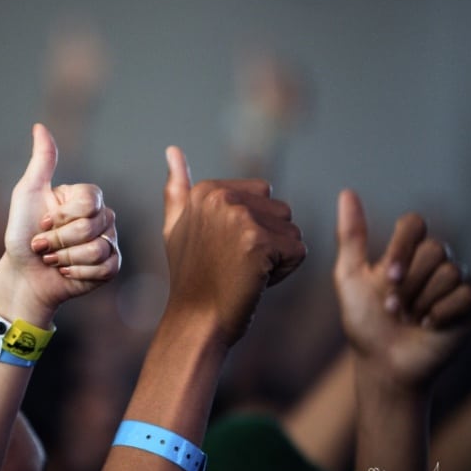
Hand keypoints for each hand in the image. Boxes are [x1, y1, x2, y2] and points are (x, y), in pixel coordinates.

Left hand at [0, 123, 118, 323]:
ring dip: (65, 258)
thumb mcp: (27, 194)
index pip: (90, 199)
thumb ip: (41, 162)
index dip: (62, 216)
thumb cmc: (22, 234)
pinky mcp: (111, 266)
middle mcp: (102, 217)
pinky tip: (67, 271)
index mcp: (86, 197)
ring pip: (97, 249)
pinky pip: (105, 267)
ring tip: (53, 260)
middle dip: (58, 240)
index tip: (43, 222)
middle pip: (91, 225)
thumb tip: (39, 126)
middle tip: (43, 245)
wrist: (23, 274)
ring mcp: (109, 241)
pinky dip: (79, 272)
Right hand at [161, 146, 305, 345]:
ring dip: (278, 258)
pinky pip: (298, 252)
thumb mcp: (176, 227)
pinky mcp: (258, 243)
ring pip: (292, 231)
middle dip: (268, 241)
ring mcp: (239, 219)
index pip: (263, 195)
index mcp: (207, 190)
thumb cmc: (190, 278)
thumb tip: (172, 149)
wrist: (195, 321)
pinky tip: (256, 283)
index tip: (223, 250)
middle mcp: (221, 198)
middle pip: (280, 211)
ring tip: (245, 274)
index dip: (252, 227)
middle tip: (235, 265)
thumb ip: (177, 189)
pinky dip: (284, 273)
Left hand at [334, 189, 470, 389]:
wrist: (383, 361)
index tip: (386, 275)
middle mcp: (434, 262)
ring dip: (421, 301)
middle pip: (434, 249)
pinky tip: (428, 326)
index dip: (403, 246)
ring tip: (408, 317)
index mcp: (406, 251)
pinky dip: (441, 313)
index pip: (414, 224)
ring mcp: (455, 282)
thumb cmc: (364, 320)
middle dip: (409, 281)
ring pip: (451, 272)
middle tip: (392, 306)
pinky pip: (466, 295)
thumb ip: (351, 236)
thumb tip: (347, 192)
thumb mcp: (349, 276)